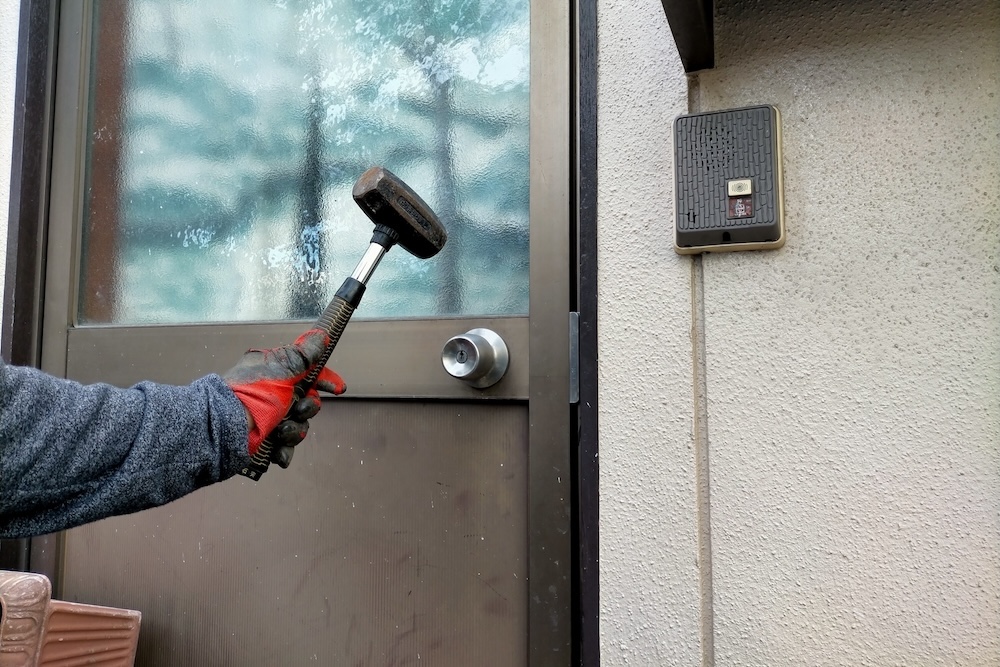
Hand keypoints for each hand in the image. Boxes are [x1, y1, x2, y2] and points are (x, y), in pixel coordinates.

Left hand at [223, 329, 345, 466]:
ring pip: (297, 425)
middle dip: (307, 409)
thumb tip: (321, 336)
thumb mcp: (282, 370)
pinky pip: (284, 446)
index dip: (324, 380)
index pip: (306, 371)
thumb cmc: (250, 396)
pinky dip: (284, 450)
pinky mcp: (262, 439)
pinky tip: (278, 452)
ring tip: (281, 433)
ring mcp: (266, 417)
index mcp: (272, 371)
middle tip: (298, 410)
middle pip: (306, 402)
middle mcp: (270, 393)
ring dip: (295, 431)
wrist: (223, 430)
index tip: (338, 389)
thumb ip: (305, 355)